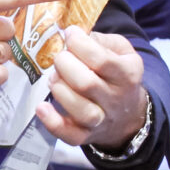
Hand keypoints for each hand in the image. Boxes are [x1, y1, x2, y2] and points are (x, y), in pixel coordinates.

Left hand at [37, 27, 148, 151]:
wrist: (127, 113)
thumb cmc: (116, 73)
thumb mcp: (119, 50)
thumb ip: (99, 40)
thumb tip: (72, 34)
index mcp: (128, 73)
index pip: (102, 60)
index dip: (79, 44)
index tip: (69, 34)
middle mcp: (117, 99)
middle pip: (87, 84)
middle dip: (65, 65)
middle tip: (59, 57)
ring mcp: (102, 120)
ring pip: (81, 110)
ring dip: (60, 90)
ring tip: (53, 78)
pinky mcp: (86, 135)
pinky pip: (70, 135)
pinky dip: (53, 123)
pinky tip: (41, 107)